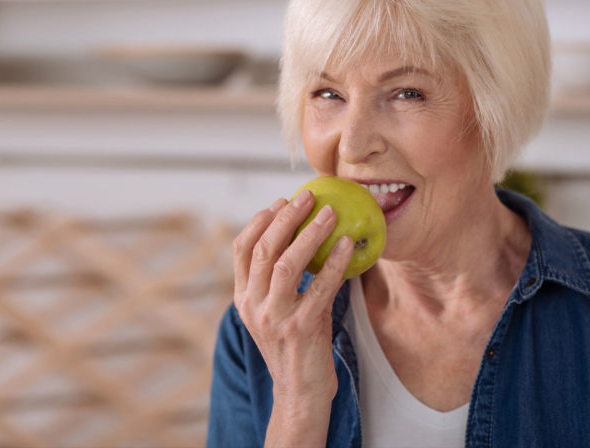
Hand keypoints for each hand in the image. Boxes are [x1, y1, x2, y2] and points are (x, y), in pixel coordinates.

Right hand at [231, 189, 353, 443]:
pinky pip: (319, 287)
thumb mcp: (276, 312)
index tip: (278, 202)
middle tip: (306, 197)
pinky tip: (347, 246)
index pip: (241, 250)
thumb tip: (301, 239)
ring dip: (309, 234)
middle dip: (285, 217)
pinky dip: (334, 263)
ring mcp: (275, 317)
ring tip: (330, 214)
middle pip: (264, 249)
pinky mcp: (300, 328)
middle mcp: (253, 305)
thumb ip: (278, 282)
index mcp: (243, 298)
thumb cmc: (294, 347)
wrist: (299, 393)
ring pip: (287, 263)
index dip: (259, 221)